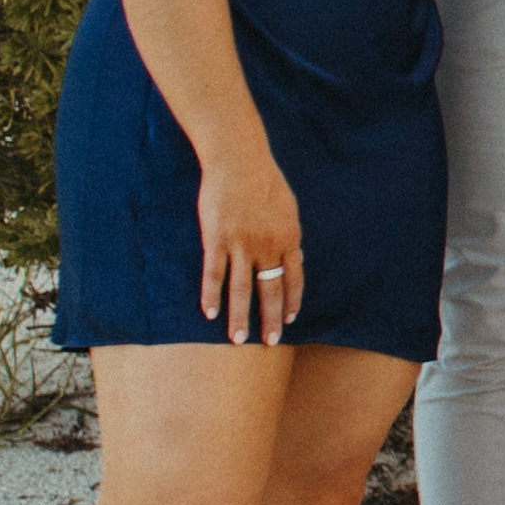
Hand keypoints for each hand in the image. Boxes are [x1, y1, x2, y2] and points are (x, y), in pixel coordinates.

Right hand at [200, 156, 305, 339]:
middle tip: (269, 343)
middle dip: (269, 319)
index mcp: (289, 238)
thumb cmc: (265, 181)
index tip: (289, 321)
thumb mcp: (287, 208)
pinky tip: (210, 313)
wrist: (240, 161)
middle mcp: (268, 246)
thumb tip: (291, 255)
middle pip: (270, 290)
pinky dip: (212, 295)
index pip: (294, 279)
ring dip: (240, 317)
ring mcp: (242, 245)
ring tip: (238, 340)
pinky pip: (214, 274)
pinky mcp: (217, 240)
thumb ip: (287, 234)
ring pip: (242, 289)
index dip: (291, 301)